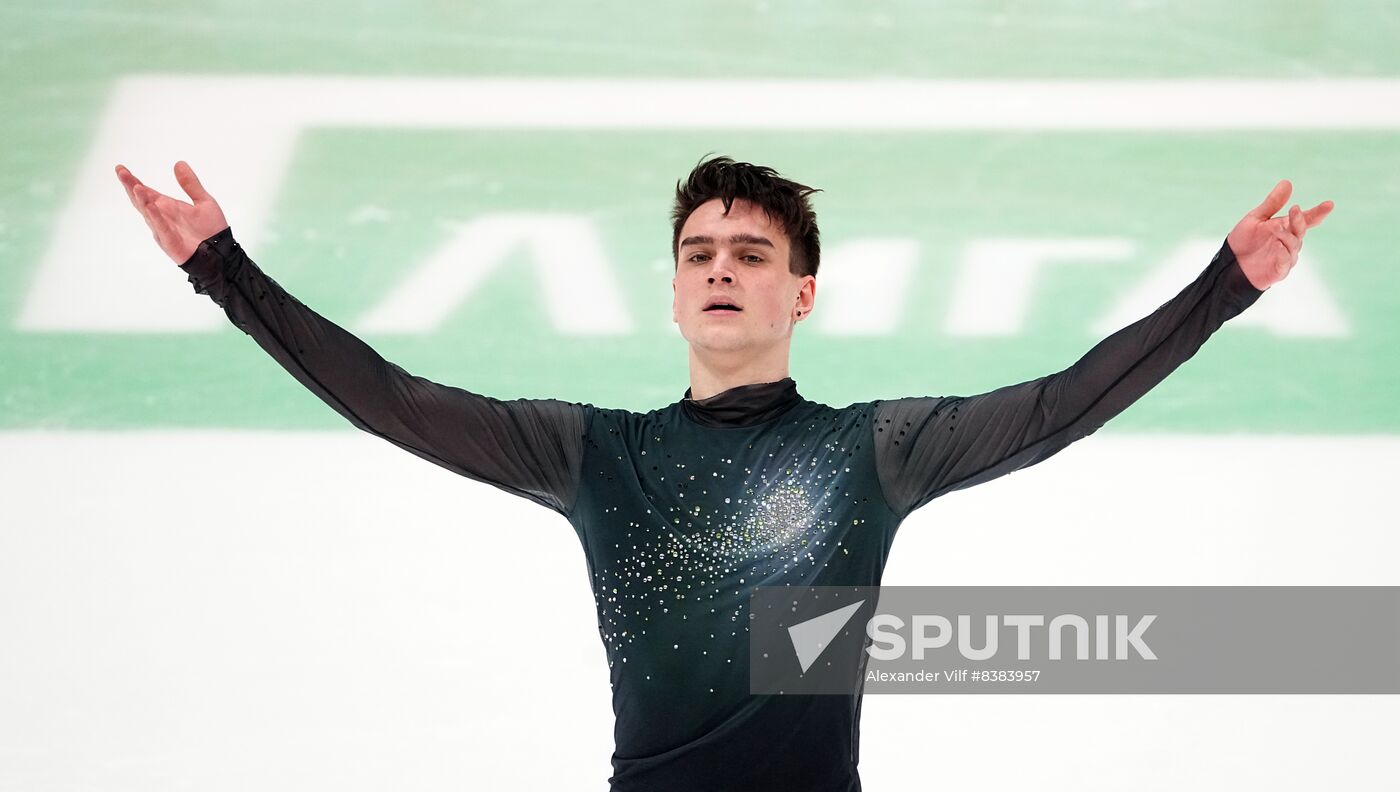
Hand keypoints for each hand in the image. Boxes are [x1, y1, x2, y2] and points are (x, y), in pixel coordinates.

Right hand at [115, 161, 229, 264]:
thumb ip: (190, 184)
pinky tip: (150, 206)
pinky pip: (160, 228)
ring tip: (135, 185)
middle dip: (131, 186)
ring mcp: (163, 230)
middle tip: (121, 172)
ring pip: (148, 213)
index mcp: (167, 207)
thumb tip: (179, 163)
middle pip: (141, 200)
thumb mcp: (204, 201)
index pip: (146, 192)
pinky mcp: (170, 242)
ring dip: (142, 200)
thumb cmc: (212, 230)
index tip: (121, 168)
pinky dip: (155, 217)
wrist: (221, 254)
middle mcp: (161, 217)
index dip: (133, 181)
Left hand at [1227, 180, 1333, 289]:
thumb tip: (1287, 182)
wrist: (1230, 263)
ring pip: (1293, 245)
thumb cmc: (1244, 240)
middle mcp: (1290, 242)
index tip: (1329, 204)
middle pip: (1300, 230)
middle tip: (1294, 209)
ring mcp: (1286, 257)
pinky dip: (1283, 255)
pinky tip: (1278, 246)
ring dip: (1286, 236)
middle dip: (1298, 220)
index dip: (1318, 212)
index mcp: (1286, 227)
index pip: (1307, 219)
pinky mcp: (1279, 270)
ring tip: (1276, 228)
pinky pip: (1285, 263)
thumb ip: (1272, 203)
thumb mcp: (1256, 219)